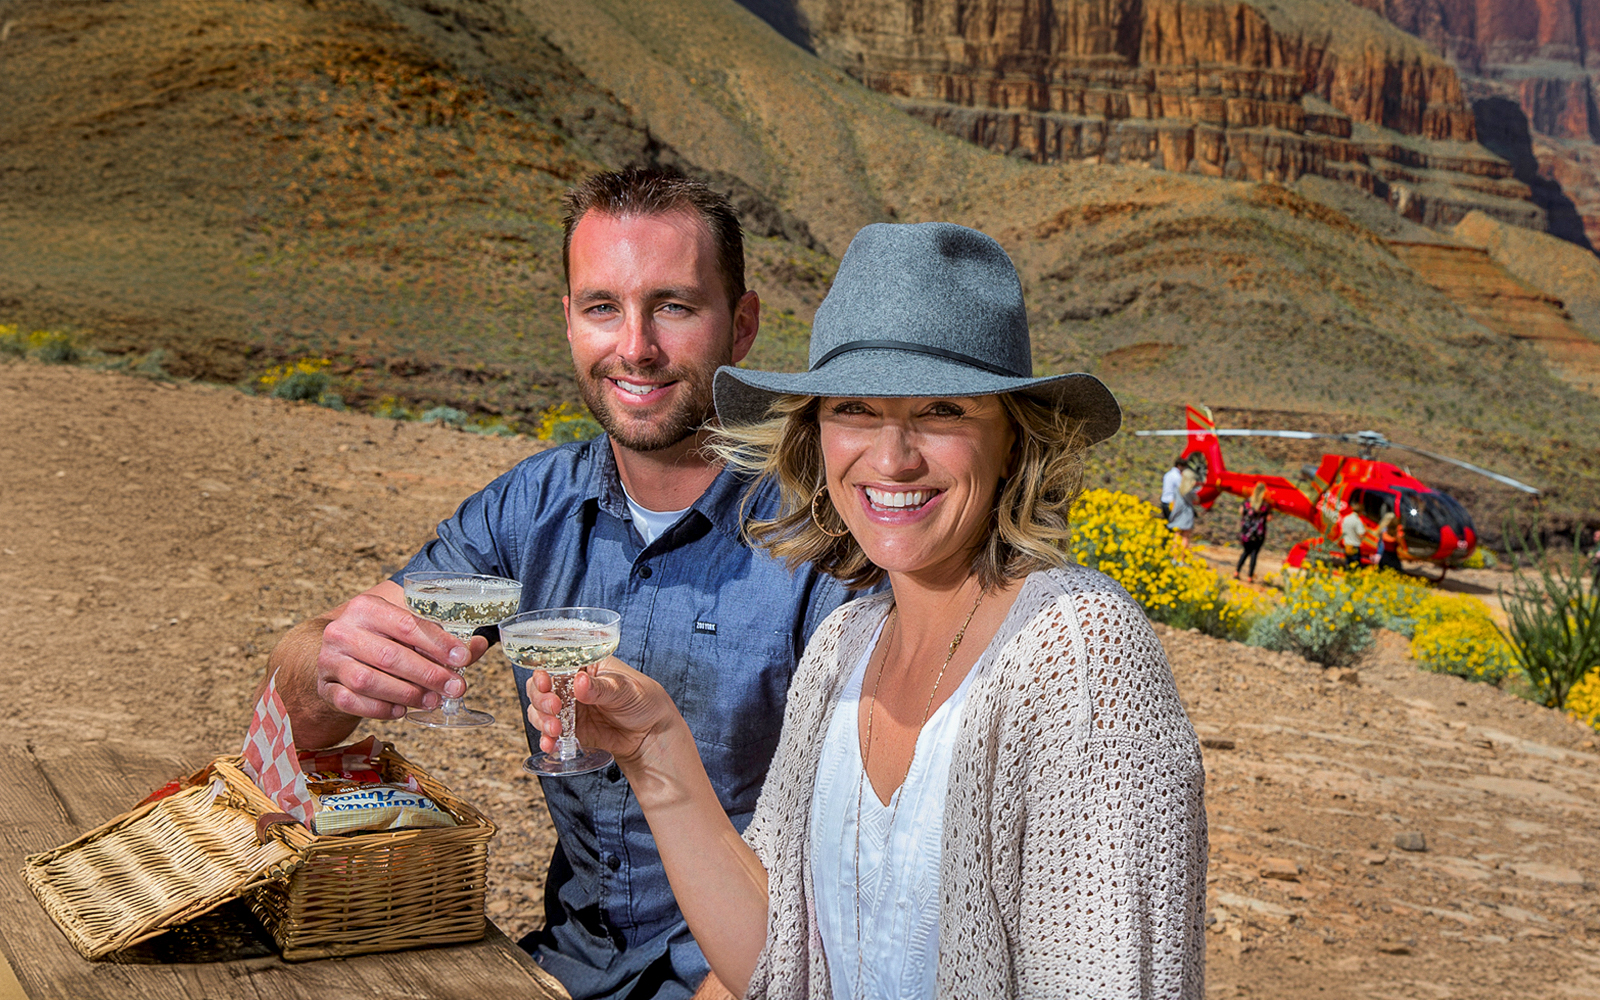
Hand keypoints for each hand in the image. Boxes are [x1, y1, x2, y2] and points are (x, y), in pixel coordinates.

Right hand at [315, 589, 489, 719]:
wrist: (338, 656)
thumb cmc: (381, 640)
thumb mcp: (407, 630)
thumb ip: (443, 638)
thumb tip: (478, 646)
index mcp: (365, 607)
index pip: (405, 624)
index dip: (437, 643)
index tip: (462, 658)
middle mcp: (342, 631)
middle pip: (389, 656)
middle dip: (428, 674)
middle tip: (455, 687)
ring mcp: (329, 660)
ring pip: (368, 681)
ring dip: (406, 694)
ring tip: (432, 700)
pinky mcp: (324, 687)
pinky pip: (351, 702)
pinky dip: (379, 709)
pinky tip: (401, 710)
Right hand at [526, 657, 682, 765]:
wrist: (652, 734)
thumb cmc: (644, 700)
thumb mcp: (626, 689)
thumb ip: (601, 688)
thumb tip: (579, 682)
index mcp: (585, 666)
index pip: (556, 663)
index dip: (544, 672)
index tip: (544, 682)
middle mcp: (571, 685)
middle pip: (541, 687)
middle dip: (541, 698)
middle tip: (554, 708)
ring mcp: (569, 708)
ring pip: (540, 710)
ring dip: (541, 719)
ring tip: (555, 730)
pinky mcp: (570, 730)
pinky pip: (550, 733)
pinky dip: (546, 739)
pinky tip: (550, 744)